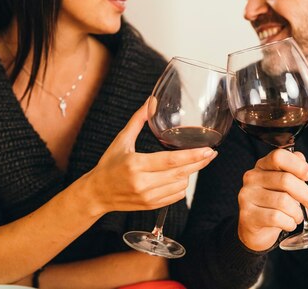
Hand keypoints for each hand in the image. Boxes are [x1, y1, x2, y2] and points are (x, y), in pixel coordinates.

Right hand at [87, 99, 217, 213]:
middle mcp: (142, 183)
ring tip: (191, 163)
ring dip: (189, 173)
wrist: (96, 193)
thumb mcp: (122, 140)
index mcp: (136, 164)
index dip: (192, 156)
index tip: (208, 150)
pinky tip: (180, 176)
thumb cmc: (108, 165)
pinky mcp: (151, 206)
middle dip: (199, 163)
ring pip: (181, 185)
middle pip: (181, 173)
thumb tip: (151, 100)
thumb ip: (138, 120)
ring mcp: (147, 196)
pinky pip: (176, 196)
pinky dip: (182, 186)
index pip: (171, 160)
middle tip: (211, 153)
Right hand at [237, 148, 307, 250]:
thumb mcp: (283, 186)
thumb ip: (292, 171)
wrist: (255, 229)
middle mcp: (252, 178)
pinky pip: (276, 217)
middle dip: (306, 194)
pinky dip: (289, 223)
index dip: (297, 165)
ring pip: (283, 201)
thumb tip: (301, 158)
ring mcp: (247, 196)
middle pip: (285, 180)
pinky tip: (289, 224)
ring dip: (297, 212)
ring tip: (297, 217)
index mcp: (262, 166)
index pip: (278, 156)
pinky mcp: (248, 215)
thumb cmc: (273, 204)